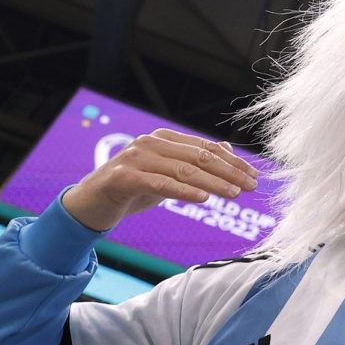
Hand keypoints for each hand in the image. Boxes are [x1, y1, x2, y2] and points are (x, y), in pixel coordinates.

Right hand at [61, 129, 259, 231]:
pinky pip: (160, 184)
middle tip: (251, 186)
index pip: (205, 148)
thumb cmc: (132, 188)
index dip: (232, 162)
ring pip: (183, 171)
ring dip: (213, 183)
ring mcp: (135, 159)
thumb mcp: (167, 175)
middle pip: (198, 157)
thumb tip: (227, 149)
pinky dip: (184, 191)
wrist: (90, 204)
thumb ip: (193, 162)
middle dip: (229, 172)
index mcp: (163, 139)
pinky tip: (204, 198)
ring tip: (235, 194)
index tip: (254, 176)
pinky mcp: (123, 178)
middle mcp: (149, 143)